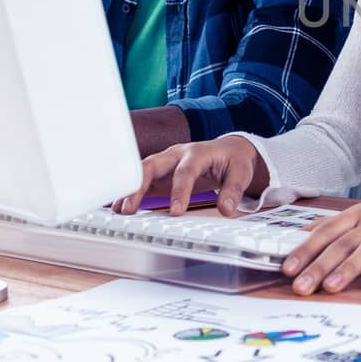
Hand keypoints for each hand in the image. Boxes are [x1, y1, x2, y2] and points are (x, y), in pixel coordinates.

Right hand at [113, 135, 266, 216]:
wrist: (229, 149)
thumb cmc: (234, 159)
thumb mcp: (242, 173)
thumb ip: (234, 190)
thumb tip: (226, 209)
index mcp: (198, 152)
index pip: (186, 171)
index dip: (180, 191)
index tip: (176, 212)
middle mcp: (177, 154)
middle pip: (153, 165)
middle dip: (139, 185)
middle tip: (130, 209)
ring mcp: (166, 162)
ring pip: (142, 171)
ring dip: (129, 189)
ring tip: (118, 210)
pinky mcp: (161, 172)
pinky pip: (142, 180)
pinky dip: (130, 192)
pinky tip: (119, 207)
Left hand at [283, 195, 360, 296]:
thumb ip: (337, 227)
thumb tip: (302, 236)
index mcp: (359, 215)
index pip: (327, 231)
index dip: (306, 249)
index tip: (288, 268)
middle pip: (342, 244)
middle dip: (319, 266)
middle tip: (301, 286)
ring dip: (348, 269)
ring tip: (330, 286)